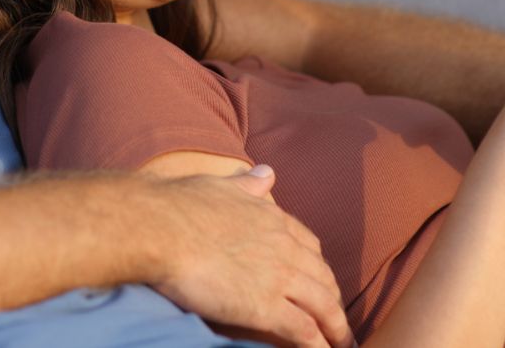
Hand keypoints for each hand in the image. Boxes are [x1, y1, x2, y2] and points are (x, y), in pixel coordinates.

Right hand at [149, 166, 354, 347]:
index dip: (317, 265)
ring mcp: (279, 277)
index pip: (309, 245)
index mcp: (273, 219)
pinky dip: (319, 344)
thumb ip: (248, 184)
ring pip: (323, 306)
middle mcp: (284, 247)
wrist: (162, 228)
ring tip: (342, 343)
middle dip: (333, 299)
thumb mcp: (222, 186)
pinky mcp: (266, 307)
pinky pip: (304, 330)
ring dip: (336, 327)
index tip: (319, 279)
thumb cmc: (181, 205)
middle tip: (335, 318)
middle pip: (323, 277)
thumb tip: (266, 172)